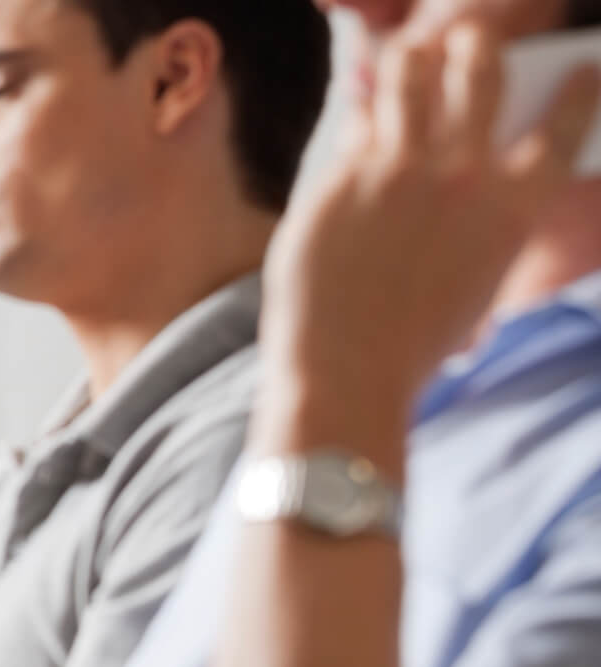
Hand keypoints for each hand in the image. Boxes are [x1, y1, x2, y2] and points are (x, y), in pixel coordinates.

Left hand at [260, 23, 600, 427]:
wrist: (345, 375)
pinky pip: (357, 127)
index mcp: (513, 208)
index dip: (577, 88)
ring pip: (410, 74)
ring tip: (410, 56)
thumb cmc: (412, 346)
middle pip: (481, 71)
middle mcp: (462, 176)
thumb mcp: (478, 281)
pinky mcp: (339, 179)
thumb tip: (465, 165)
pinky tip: (362, 109)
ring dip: (414, 58)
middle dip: (478, 46)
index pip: (564, 125)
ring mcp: (397, 171)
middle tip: (470, 41)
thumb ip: (479, 217)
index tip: (580, 68)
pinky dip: (364, 116)